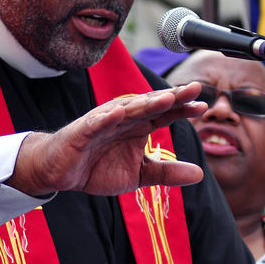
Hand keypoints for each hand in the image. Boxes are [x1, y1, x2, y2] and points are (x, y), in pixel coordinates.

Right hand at [8, 82, 207, 195]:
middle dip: (173, 97)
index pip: (166, 114)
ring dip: (147, 103)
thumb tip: (200, 175)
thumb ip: (167, 172)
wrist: (61, 172)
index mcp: (140, 126)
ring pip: (128, 110)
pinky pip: (96, 123)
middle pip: (152, 105)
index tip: (204, 106)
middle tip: (194, 89)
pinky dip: (107, 117)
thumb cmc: (99, 167)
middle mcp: (125, 119)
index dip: (183, 109)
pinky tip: (119, 112)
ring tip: (166, 98)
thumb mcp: (139, 174)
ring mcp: (104, 122)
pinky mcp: (83, 131)